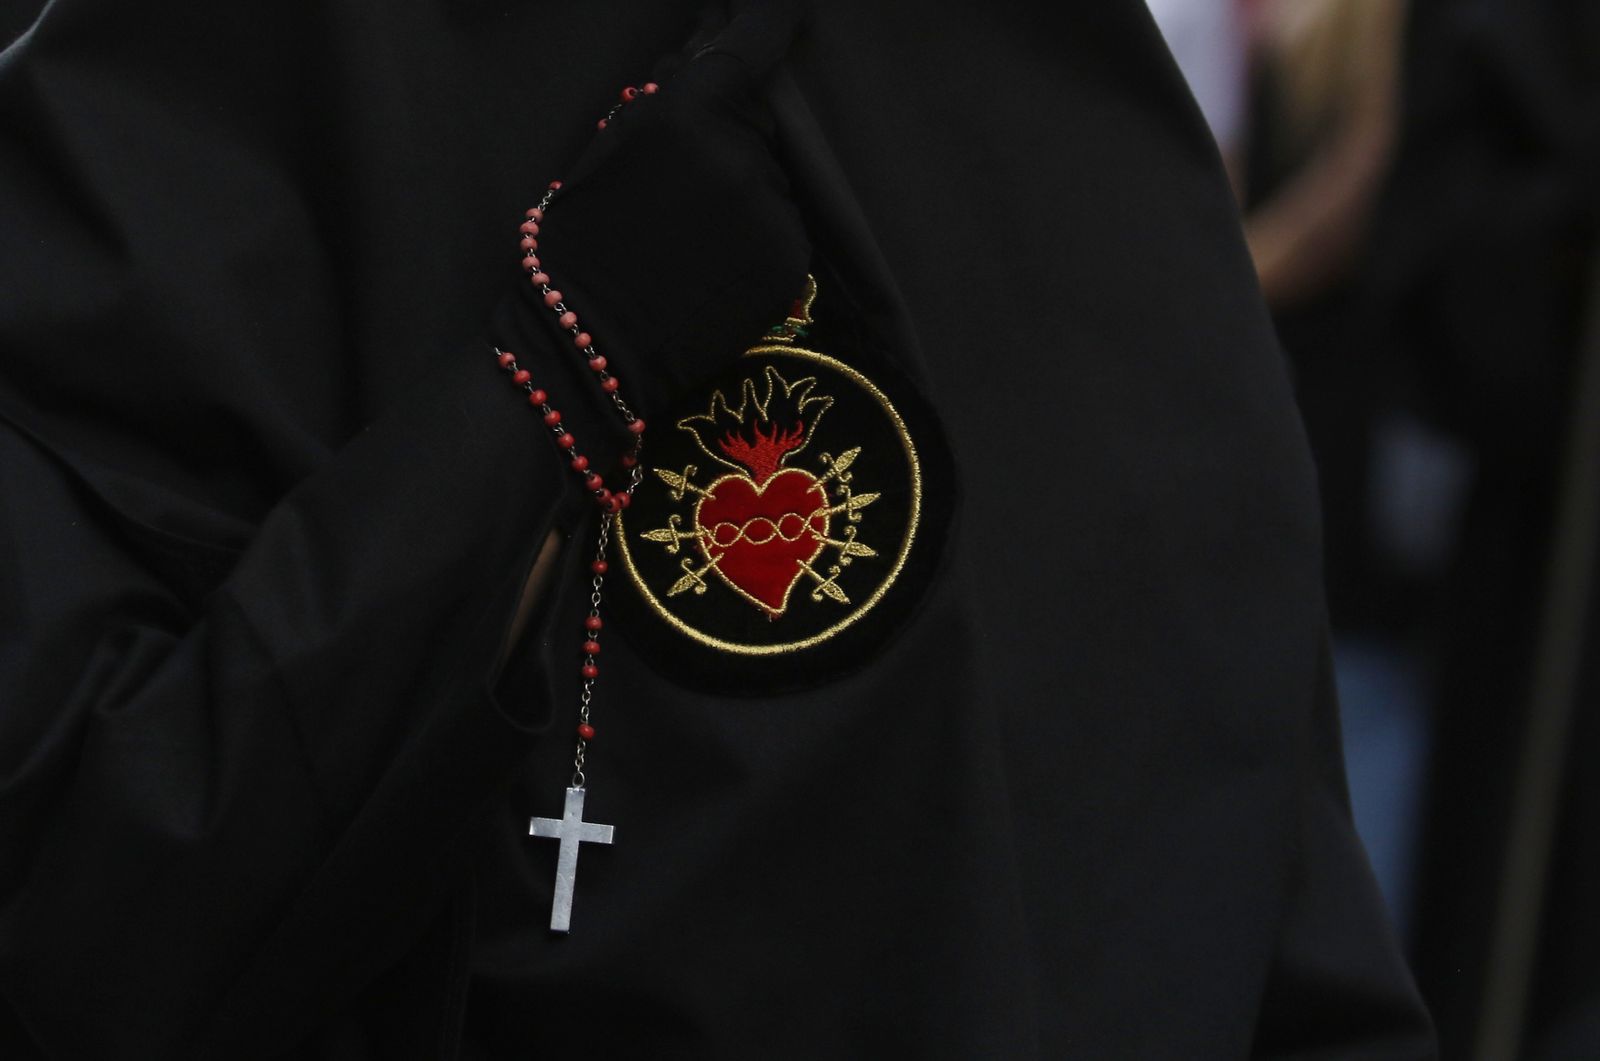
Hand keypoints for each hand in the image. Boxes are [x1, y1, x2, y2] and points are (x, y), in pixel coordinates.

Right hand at [522, 0, 811, 421]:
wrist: (589, 343)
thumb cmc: (583, 240)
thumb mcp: (611, 144)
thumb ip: (669, 94)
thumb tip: (710, 40)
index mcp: (691, 110)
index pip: (757, 39)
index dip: (776, 16)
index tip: (796, 5)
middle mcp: (742, 154)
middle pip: (760, 122)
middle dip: (735, 137)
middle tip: (683, 189)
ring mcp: (771, 212)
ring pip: (771, 182)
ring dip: (745, 198)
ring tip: (691, 243)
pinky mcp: (789, 262)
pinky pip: (782, 231)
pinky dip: (757, 244)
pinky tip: (713, 271)